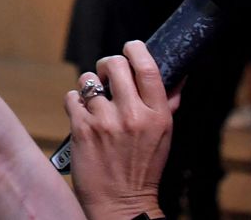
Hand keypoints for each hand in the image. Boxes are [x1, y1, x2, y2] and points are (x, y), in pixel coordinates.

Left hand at [64, 41, 173, 219]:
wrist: (122, 204)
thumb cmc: (143, 168)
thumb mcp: (164, 135)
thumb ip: (168, 103)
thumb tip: (179, 75)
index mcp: (157, 115)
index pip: (148, 67)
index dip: (136, 49)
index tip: (130, 48)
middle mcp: (133, 115)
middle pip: (114, 64)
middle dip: (107, 65)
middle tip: (107, 76)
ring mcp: (106, 122)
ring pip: (88, 79)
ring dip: (88, 86)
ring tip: (94, 101)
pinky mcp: (82, 129)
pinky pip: (71, 97)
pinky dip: (74, 103)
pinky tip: (83, 115)